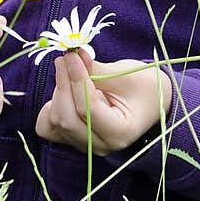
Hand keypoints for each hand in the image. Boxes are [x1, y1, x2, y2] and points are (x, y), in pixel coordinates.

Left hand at [35, 50, 171, 155]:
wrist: (151, 101)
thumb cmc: (144, 87)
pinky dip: (49, 109)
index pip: (88, 109)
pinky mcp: (73, 138)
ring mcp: (85, 145)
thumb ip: (96, 69)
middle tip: (67, 57)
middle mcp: (101, 145)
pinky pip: (48, 128)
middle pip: (67, 118)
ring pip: (56, 122)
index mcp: (120, 132)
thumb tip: (73, 55)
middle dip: (63, 84)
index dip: (77, 79)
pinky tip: (62, 92)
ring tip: (70, 71)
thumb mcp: (126, 75)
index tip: (73, 55)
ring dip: (58, 92)